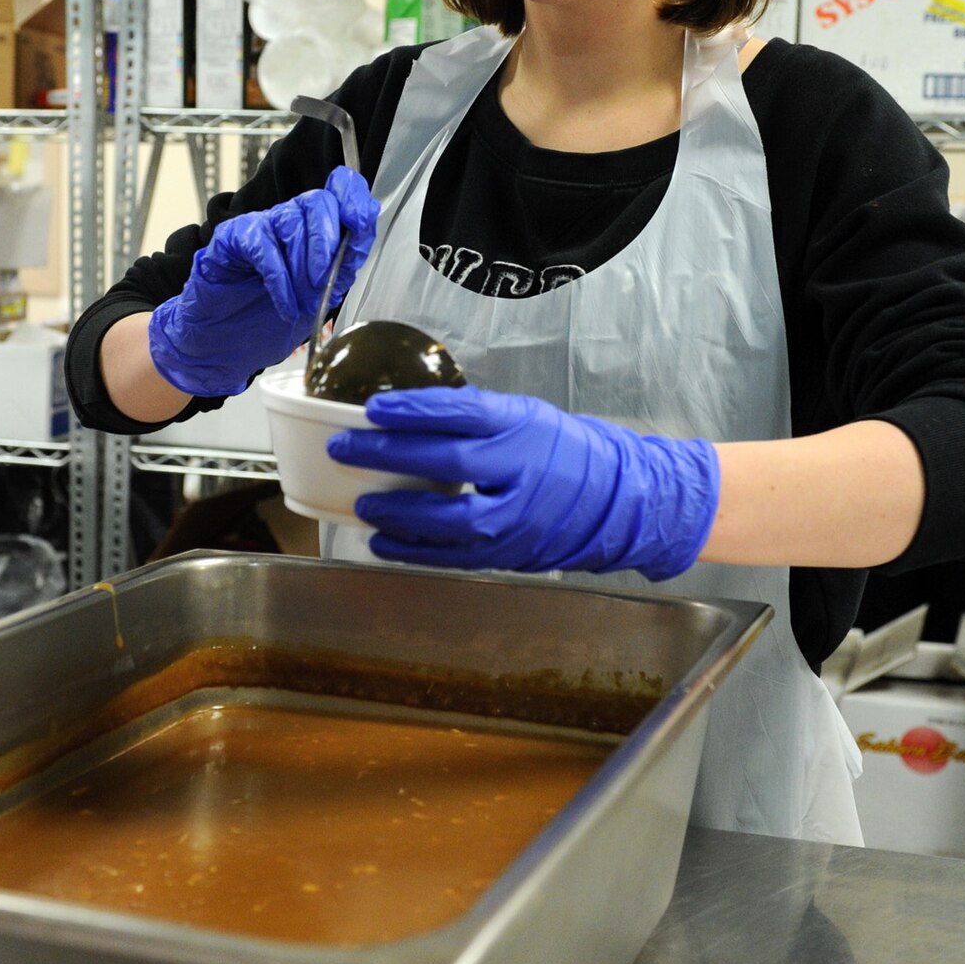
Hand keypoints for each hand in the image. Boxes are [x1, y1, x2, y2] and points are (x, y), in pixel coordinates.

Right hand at [147, 167, 377, 394]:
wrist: (226, 344)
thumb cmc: (270, 318)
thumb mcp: (320, 296)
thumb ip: (342, 268)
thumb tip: (360, 238)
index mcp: (316, 229)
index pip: (340, 192)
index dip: (353, 199)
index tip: (360, 221)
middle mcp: (289, 220)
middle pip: (318, 202)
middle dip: (327, 246)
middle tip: (322, 284)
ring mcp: (260, 226)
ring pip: (292, 223)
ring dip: (302, 269)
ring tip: (301, 303)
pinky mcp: (232, 238)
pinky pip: (262, 244)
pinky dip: (279, 278)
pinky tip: (283, 302)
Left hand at [327, 385, 719, 579]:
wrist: (619, 502)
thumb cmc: (565, 452)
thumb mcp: (526, 417)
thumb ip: (476, 417)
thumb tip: (413, 413)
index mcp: (523, 429)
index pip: (462, 414)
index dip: (414, 410)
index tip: (372, 408)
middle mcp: (521, 473)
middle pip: (446, 463)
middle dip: (388, 456)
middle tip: (345, 449)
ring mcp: (516, 519)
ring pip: (447, 520)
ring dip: (397, 512)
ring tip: (361, 503)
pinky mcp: (509, 554)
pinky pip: (454, 555)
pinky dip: (414, 551)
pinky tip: (383, 543)